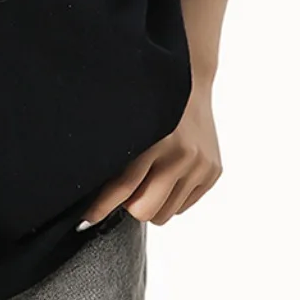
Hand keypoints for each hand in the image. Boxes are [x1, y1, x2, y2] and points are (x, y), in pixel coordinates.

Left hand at [78, 83, 222, 227]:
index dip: (101, 208)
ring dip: (152, 202)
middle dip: (130, 206)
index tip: (86, 219)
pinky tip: (167, 174)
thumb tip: (93, 193)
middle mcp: (181, 155)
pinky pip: (183, 206)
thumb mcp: (127, 122)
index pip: (123, 187)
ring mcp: (200, 165)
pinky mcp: (213, 171)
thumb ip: (115, 155)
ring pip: (165, 213)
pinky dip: (171, 196)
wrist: (188, 80)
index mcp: (155, 140)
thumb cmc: (148, 101)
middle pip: (145, 210)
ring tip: (148, 179)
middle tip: (126, 190)